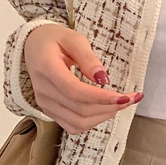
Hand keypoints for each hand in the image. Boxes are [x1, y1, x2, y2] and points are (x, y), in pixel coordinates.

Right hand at [24, 24, 142, 134]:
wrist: (34, 46)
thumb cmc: (55, 39)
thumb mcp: (73, 38)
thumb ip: (88, 57)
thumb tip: (103, 79)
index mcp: (46, 68)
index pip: (75, 91)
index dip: (101, 98)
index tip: (125, 97)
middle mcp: (43, 91)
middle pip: (80, 110)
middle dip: (110, 107)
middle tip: (131, 97)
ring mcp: (45, 104)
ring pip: (78, 122)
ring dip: (104, 116)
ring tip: (121, 103)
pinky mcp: (50, 111)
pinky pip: (73, 126)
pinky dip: (93, 121)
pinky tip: (105, 109)